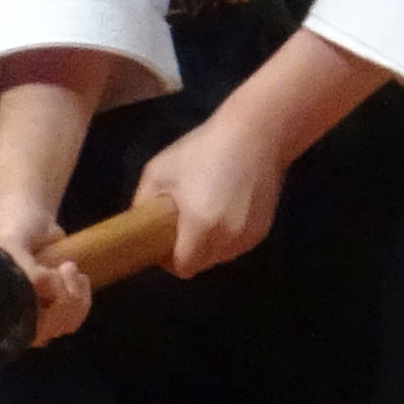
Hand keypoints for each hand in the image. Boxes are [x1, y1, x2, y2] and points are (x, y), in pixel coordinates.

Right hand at [0, 193, 95, 345]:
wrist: (27, 213)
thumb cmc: (9, 229)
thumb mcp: (10, 245)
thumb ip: (23, 270)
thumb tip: (42, 290)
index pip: (18, 332)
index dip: (42, 315)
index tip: (49, 278)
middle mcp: (8, 316)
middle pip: (44, 333)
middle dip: (63, 301)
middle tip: (62, 268)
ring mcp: (33, 312)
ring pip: (61, 327)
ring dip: (75, 298)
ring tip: (68, 269)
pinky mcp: (53, 305)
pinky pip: (73, 317)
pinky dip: (83, 299)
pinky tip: (79, 278)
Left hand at [135, 117, 287, 276]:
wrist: (255, 135)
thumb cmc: (201, 150)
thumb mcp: (157, 172)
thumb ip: (142, 203)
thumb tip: (139, 225)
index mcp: (201, 227)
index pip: (183, 268)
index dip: (169, 261)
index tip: (163, 242)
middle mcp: (228, 239)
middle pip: (202, 264)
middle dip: (188, 252)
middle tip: (181, 226)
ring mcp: (249, 236)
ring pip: (221, 257)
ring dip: (209, 246)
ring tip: (204, 215)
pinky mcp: (264, 229)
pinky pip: (237, 246)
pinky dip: (228, 237)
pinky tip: (225, 211)